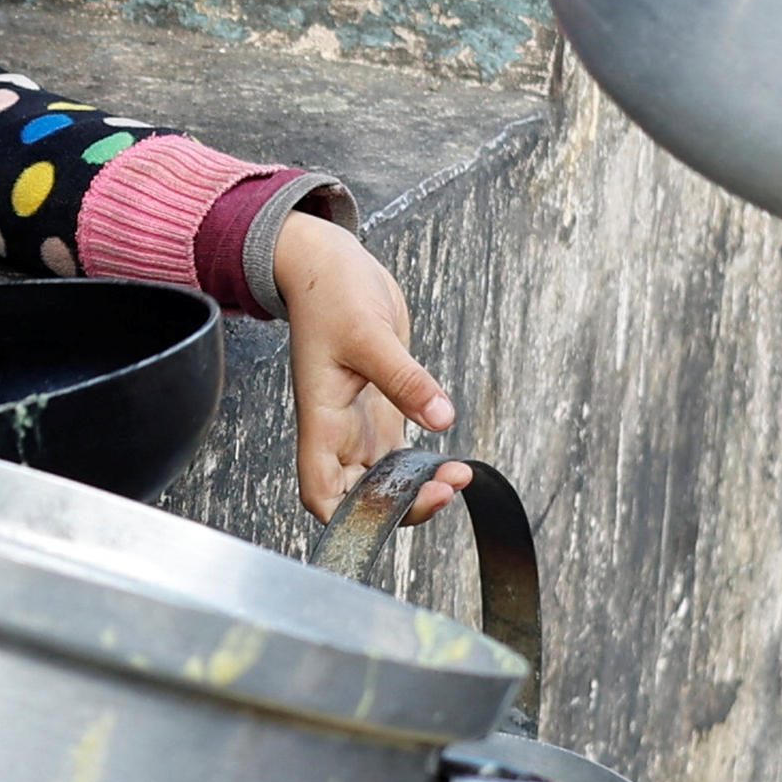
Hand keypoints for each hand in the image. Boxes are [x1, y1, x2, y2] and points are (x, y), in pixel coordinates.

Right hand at [270, 208, 456, 521]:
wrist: (331, 264)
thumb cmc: (330, 293)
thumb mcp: (369, 334)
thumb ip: (405, 380)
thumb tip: (441, 418)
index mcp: (321, 419)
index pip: (322, 493)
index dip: (350, 518)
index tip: (394, 512)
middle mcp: (339, 429)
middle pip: (360, 496)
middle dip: (403, 507)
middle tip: (445, 490)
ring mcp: (361, 420)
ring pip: (387, 478)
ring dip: (421, 487)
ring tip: (459, 476)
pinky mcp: (383, 406)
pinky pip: (403, 451)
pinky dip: (427, 463)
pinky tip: (452, 459)